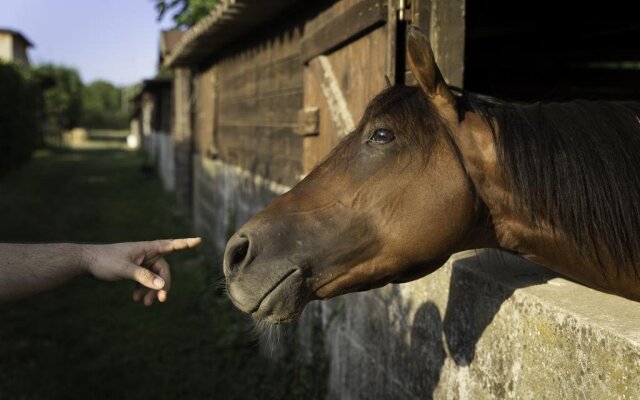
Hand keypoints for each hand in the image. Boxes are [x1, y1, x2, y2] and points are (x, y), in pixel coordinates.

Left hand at [83, 238, 201, 304]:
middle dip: (162, 285)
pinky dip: (144, 289)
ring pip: (154, 277)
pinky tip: (137, 298)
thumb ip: (144, 277)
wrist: (86, 262)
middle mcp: (146, 254)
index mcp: (147, 248)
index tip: (199, 240)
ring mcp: (140, 261)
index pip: (171, 245)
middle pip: (163, 270)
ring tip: (145, 303)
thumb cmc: (105, 261)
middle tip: (160, 301)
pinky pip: (145, 280)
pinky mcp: (134, 269)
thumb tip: (162, 286)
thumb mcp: (125, 270)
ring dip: (152, 290)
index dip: (186, 243)